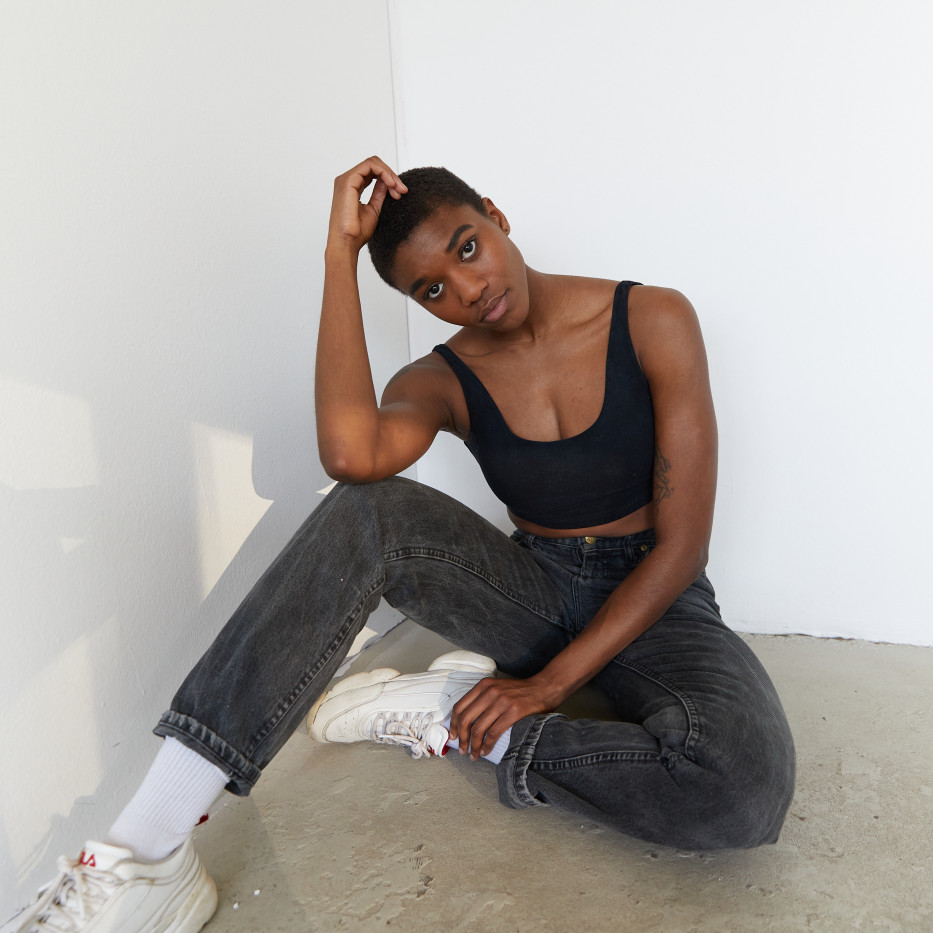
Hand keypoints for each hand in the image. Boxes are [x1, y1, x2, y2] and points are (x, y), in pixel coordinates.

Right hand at [327, 156, 407, 253]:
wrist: (347, 243)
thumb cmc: (357, 232)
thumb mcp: (374, 209)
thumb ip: (379, 193)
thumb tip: (387, 182)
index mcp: (352, 187)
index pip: (372, 173)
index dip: (389, 179)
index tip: (400, 194)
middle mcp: (347, 181)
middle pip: (374, 165)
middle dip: (391, 176)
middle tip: (402, 190)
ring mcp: (346, 179)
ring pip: (373, 163)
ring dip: (390, 174)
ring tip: (398, 189)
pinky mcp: (348, 181)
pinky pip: (370, 166)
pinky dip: (384, 173)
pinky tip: (392, 185)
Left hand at [448, 675, 563, 760]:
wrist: (545, 687)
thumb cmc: (521, 691)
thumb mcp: (498, 688)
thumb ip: (483, 699)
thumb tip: (468, 721)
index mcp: (483, 686)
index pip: (460, 707)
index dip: (454, 724)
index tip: (453, 736)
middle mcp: (490, 692)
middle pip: (466, 719)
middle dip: (462, 738)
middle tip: (462, 750)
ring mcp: (501, 702)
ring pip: (478, 729)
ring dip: (473, 746)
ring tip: (473, 755)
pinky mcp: (513, 712)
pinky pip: (494, 733)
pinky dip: (487, 745)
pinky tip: (485, 751)